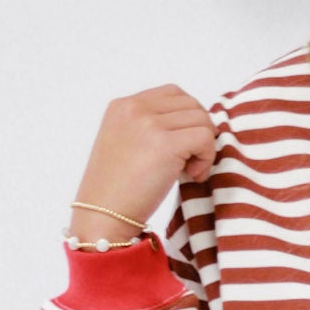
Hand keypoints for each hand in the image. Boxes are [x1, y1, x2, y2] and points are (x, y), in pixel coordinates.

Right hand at [71, 85, 215, 230]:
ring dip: (204, 147)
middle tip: (189, 161)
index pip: (173, 93)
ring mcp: (148, 124)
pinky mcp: (165, 144)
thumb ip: (152, 127)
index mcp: (122, 105)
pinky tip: (192, 175)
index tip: (182, 146)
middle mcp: (134, 108)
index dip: (187, 118)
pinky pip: (205, 137)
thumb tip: (196, 124)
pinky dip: (207, 158)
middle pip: (191, 104)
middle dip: (198, 131)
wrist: (103, 216)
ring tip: (188, 171)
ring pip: (202, 120)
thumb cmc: (117, 189)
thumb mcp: (127, 143)